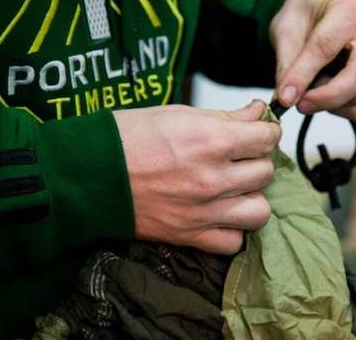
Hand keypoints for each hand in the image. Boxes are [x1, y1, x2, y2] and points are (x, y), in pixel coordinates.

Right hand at [114, 101, 280, 254]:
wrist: (87, 173)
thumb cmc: (127, 137)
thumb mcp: (178, 113)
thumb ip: (225, 116)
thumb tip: (258, 114)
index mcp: (211, 141)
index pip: (267, 138)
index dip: (267, 131)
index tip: (260, 132)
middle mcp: (212, 178)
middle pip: (266, 172)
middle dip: (258, 161)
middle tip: (243, 157)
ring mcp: (203, 211)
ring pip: (260, 211)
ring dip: (253, 197)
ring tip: (237, 188)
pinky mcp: (190, 236)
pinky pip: (233, 242)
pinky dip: (233, 229)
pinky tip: (222, 213)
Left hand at [270, 0, 355, 118]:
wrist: (318, 15)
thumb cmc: (306, 16)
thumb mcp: (286, 30)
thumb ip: (287, 63)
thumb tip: (288, 97)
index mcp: (354, 3)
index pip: (328, 45)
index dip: (304, 74)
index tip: (286, 96)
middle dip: (329, 95)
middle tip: (301, 104)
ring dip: (329, 102)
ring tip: (307, 90)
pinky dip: (338, 108)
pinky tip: (323, 93)